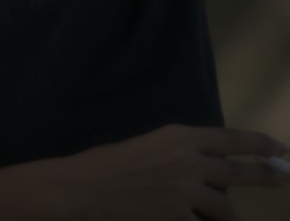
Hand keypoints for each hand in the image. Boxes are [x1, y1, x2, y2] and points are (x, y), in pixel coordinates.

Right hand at [34, 124, 289, 220]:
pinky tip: (184, 218)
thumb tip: (208, 172)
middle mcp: (190, 163)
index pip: (233, 140)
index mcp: (180, 138)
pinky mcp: (178, 218)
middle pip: (242, 173)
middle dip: (267, 176)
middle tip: (284, 177)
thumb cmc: (105, 164)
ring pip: (226, 210)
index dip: (261, 145)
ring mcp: (187, 193)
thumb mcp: (147, 146)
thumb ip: (180, 156)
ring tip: (213, 216)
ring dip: (222, 215)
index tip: (281, 150)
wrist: (81, 190)